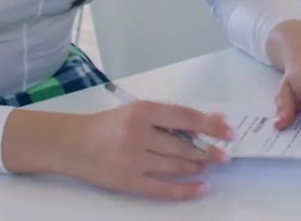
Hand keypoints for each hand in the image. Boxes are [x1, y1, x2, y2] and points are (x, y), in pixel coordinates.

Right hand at [65, 101, 231, 200]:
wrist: (72, 144)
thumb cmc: (107, 125)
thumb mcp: (136, 111)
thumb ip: (167, 116)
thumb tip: (204, 123)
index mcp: (143, 111)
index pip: (186, 118)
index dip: (210, 126)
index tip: (229, 131)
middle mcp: (139, 134)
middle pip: (184, 146)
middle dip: (208, 151)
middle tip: (223, 155)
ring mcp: (134, 160)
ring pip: (176, 165)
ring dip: (197, 166)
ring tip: (208, 165)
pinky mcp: (129, 182)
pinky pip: (163, 189)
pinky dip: (186, 189)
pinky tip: (201, 187)